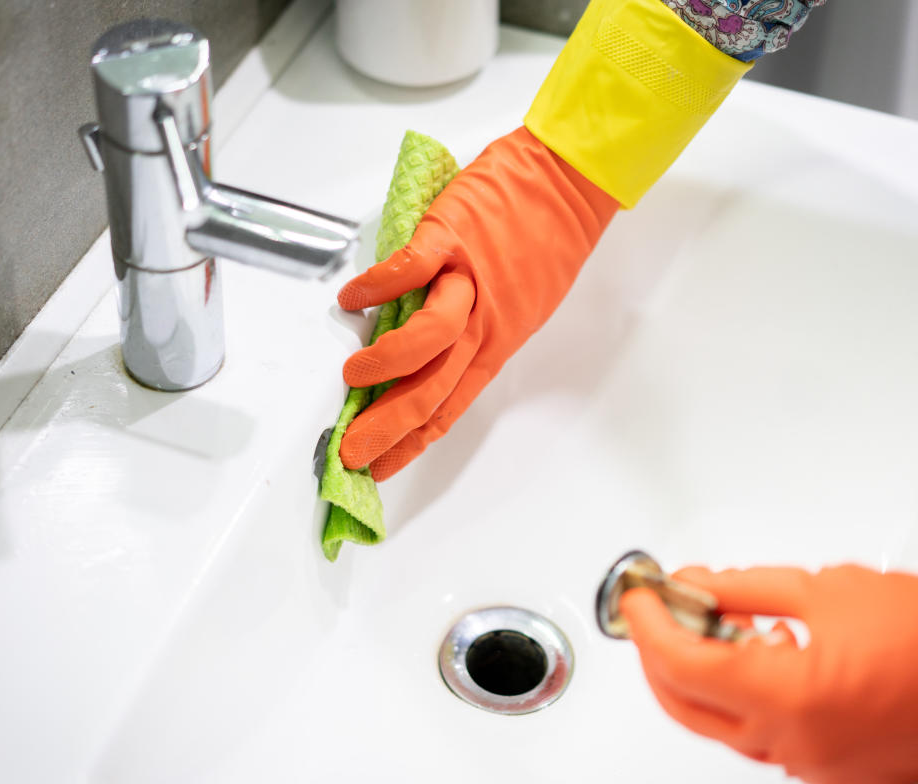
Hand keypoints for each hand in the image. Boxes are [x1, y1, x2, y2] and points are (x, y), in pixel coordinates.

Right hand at [336, 126, 617, 479]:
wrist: (567, 181)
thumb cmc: (543, 239)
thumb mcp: (514, 301)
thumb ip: (470, 330)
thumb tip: (420, 354)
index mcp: (496, 343)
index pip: (449, 408)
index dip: (411, 444)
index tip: (381, 469)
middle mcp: (484, 322)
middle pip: (431, 390)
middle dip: (385, 428)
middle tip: (350, 449)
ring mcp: (468, 280)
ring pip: (429, 341)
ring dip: (384, 365)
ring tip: (353, 376)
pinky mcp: (452, 237)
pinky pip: (410, 270)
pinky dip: (377, 286)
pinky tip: (351, 299)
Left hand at [620, 564, 917, 783]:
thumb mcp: (824, 588)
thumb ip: (743, 590)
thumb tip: (698, 587)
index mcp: (789, 696)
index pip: (683, 664)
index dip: (648, 626)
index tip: (637, 599)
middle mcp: (794, 743)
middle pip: (687, 706)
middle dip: (658, 657)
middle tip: (655, 613)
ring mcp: (812, 764)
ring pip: (722, 725)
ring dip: (701, 677)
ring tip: (703, 624)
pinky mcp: (831, 769)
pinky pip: (763, 738)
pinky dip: (744, 698)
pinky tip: (749, 657)